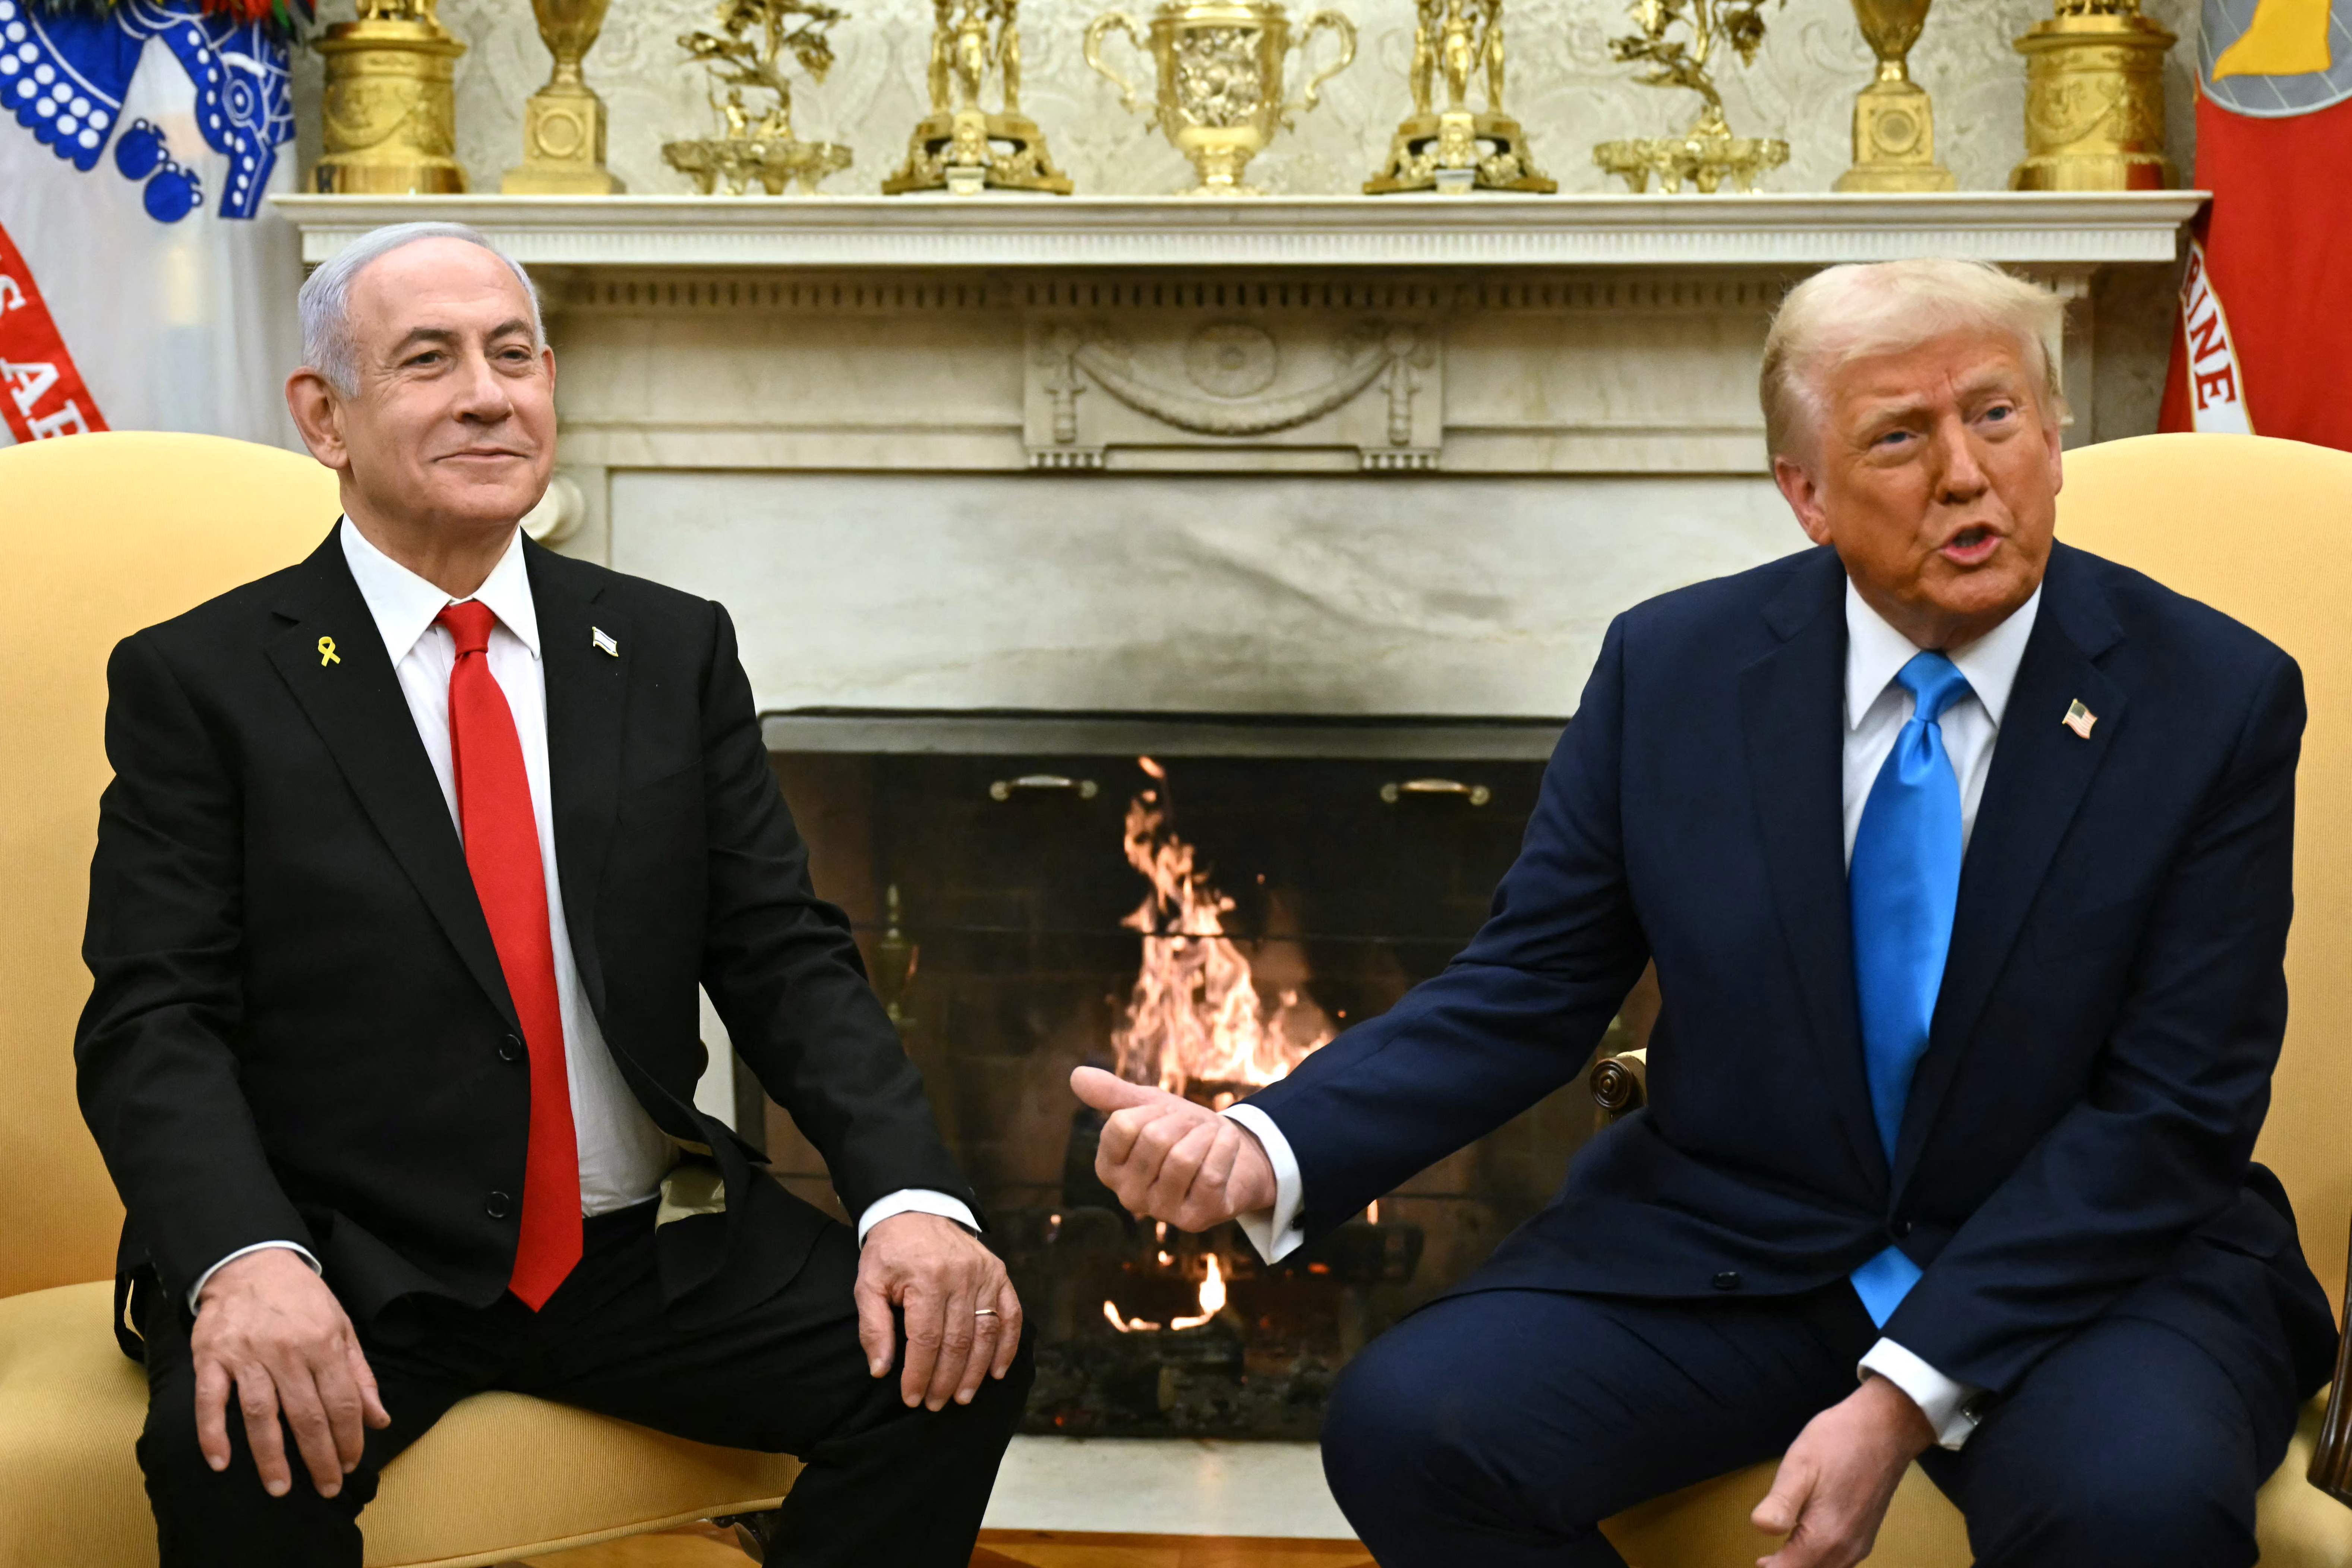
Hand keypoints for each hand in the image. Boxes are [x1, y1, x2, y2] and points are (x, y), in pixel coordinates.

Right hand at [191, 1248, 389, 1499]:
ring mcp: (246, 1356)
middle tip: (326, 1488)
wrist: (250, 1261)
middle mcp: (287, 1351)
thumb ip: (359, 1375)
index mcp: (323, 1343)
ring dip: (271, 1456)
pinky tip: (221, 1462)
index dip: (349, 1438)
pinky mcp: (212, 1358)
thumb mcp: (342, 1327)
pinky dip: (213, 1433)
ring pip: (261, 1414)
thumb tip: (379, 1418)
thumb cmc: (301, 1298)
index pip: (342, 1402)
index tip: (352, 1464)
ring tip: (280, 1488)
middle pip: (306, 1415)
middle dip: (319, 1457)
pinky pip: (210, 1401)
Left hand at [855, 1212, 1021, 1411]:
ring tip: (962, 1397)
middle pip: (958, 1341)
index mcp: (927, 1279)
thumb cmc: (889, 1252)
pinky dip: (1008, 1345)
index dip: (919, 1374)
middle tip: (936, 1404)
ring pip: (986, 1333)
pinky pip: (1011, 1314)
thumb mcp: (868, 1284)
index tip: (912, 1399)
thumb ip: (873, 1327)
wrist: (915, 1209)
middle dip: (946, 1380)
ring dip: (976, 1371)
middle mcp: (961, 1277)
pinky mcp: (998, 1273)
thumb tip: (881, 1370)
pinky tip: (997, 1371)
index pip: (926, 1339)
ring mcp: (985, 1274)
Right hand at [1071, 1066, 1276, 1230]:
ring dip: (1205, 1134)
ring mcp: (1161, 1212)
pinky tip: (1226, 1147)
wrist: (1234, 1154)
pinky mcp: (1195, 1220)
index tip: (1166, 1115)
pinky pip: (1210, 1174)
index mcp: (1108, 1167)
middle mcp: (1128, 1195)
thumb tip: (1076, 1075)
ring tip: (1210, 1137)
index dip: (1153, 1109)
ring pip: (1183, 1158)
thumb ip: (1113, 1094)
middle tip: (1193, 1127)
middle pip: (1154, 1139)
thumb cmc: (1184, 1130)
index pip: (1122, 1124)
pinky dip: (1225, 1148)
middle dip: (1182, 1121)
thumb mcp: (1149, 1105)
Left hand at [1750, 1375, 1934, 1567]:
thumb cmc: (1839, 1442)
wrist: (1886, 1428)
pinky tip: (1805, 1546)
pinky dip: (1819, 1560)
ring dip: (1802, 1565)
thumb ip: (1780, 1505)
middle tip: (1762, 1561)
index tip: (1755, 1561)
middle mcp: (1847, 1550)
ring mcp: (1860, 1544)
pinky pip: (1840, 1561)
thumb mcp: (1799, 1466)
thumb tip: (1761, 1529)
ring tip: (1776, 1558)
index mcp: (1826, 1537)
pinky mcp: (1865, 1534)